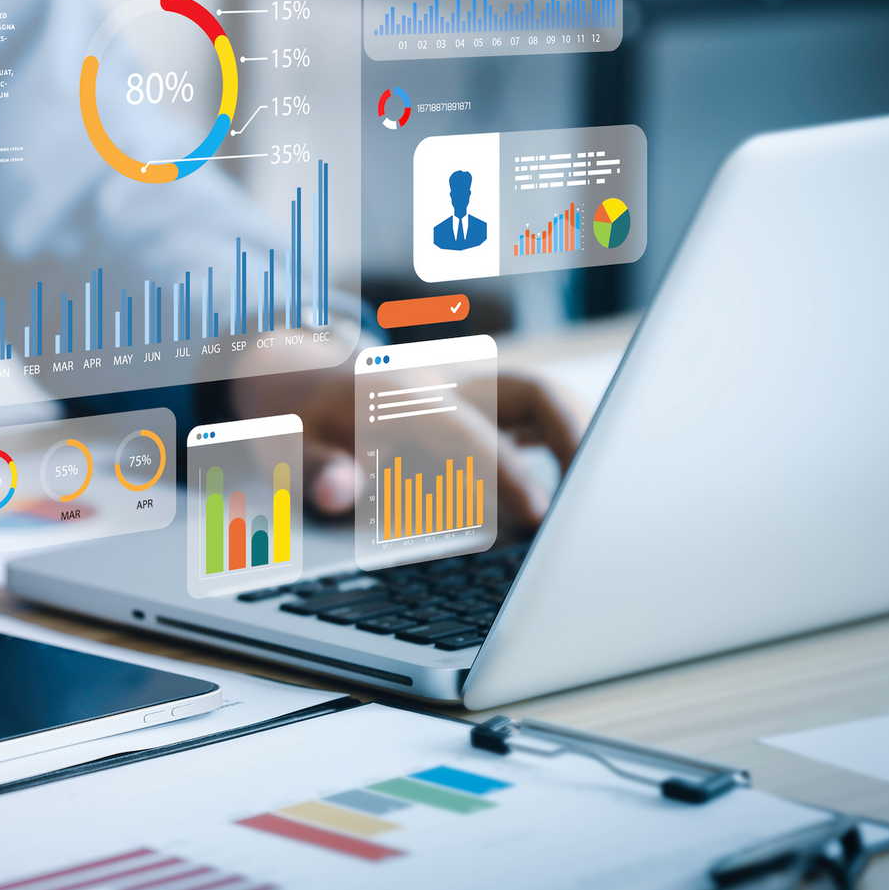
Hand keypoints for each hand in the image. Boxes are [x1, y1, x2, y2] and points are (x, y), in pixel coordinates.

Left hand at [231, 368, 583, 528]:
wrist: (290, 372)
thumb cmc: (294, 417)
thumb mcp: (285, 447)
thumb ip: (315, 471)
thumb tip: (338, 493)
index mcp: (399, 391)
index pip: (469, 432)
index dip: (508, 474)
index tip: (543, 517)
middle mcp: (443, 379)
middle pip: (533, 392)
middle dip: (576, 438)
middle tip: (603, 499)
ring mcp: (465, 382)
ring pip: (543, 397)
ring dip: (579, 438)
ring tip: (601, 497)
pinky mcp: (476, 396)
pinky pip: (532, 409)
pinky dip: (561, 440)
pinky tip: (578, 481)